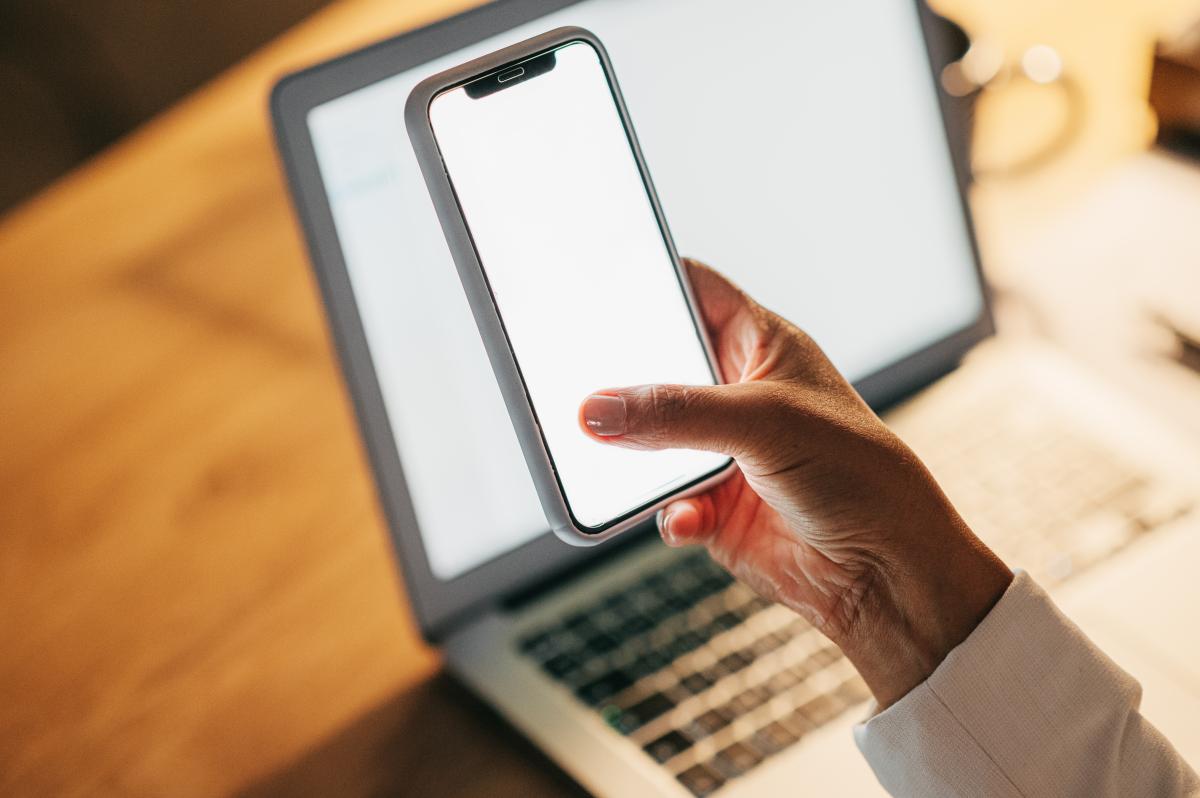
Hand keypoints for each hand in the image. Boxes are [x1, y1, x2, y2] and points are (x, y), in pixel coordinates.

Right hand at [579, 259, 1010, 707]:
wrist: (884, 573)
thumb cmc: (858, 474)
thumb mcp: (766, 422)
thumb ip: (678, 412)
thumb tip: (598, 409)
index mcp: (760, 346)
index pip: (693, 291)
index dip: (647, 280)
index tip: (591, 277)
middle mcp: (735, 394)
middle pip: (655, 367)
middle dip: (619, 377)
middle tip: (572, 376)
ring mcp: (721, 453)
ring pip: (648, 440)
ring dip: (631, 453)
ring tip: (603, 454)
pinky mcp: (712, 509)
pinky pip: (664, 502)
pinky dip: (667, 512)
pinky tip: (687, 520)